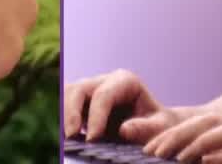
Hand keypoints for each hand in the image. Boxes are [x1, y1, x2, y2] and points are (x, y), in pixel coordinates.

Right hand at [64, 69, 192, 142]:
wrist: (152, 126)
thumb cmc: (158, 126)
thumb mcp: (159, 128)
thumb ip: (145, 128)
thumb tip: (124, 129)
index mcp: (125, 81)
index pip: (103, 95)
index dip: (95, 117)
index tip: (92, 140)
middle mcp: (105, 80)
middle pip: (80, 88)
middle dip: (72, 112)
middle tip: (71, 136)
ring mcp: (91, 89)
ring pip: (67, 93)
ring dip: (63, 114)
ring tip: (67, 138)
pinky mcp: (81, 101)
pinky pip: (64, 103)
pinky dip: (62, 118)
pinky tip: (67, 137)